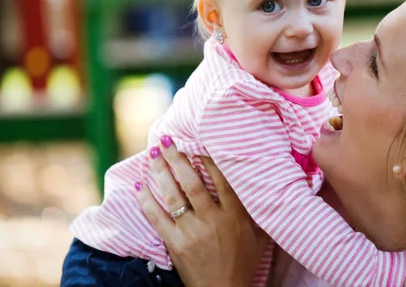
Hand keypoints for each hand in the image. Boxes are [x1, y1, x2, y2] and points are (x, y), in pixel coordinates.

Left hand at [134, 137, 267, 286]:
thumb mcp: (260, 238)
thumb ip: (258, 212)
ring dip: (161, 171)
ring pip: (173, 195)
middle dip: (177, 158)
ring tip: (152, 152)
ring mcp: (192, 231)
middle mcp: (213, 220)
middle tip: (166, 140)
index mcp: (235, 216)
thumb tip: (266, 186)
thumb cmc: (243, 264)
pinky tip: (139, 185)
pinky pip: (156, 217)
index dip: (208, 159)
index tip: (197, 143)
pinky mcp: (175, 243)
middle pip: (192, 182)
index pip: (222, 180)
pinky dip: (146, 200)